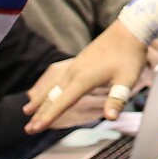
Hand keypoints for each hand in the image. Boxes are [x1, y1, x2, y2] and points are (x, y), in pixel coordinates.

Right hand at [24, 21, 147, 129]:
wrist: (129, 29)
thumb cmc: (129, 55)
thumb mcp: (127, 79)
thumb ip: (117, 99)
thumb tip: (110, 118)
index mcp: (83, 78)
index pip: (62, 102)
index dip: (49, 117)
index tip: (36, 128)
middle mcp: (74, 72)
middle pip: (53, 97)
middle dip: (40, 114)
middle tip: (28, 129)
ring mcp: (74, 66)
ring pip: (53, 87)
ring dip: (41, 102)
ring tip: (28, 112)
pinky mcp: (78, 62)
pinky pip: (57, 79)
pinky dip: (48, 89)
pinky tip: (46, 93)